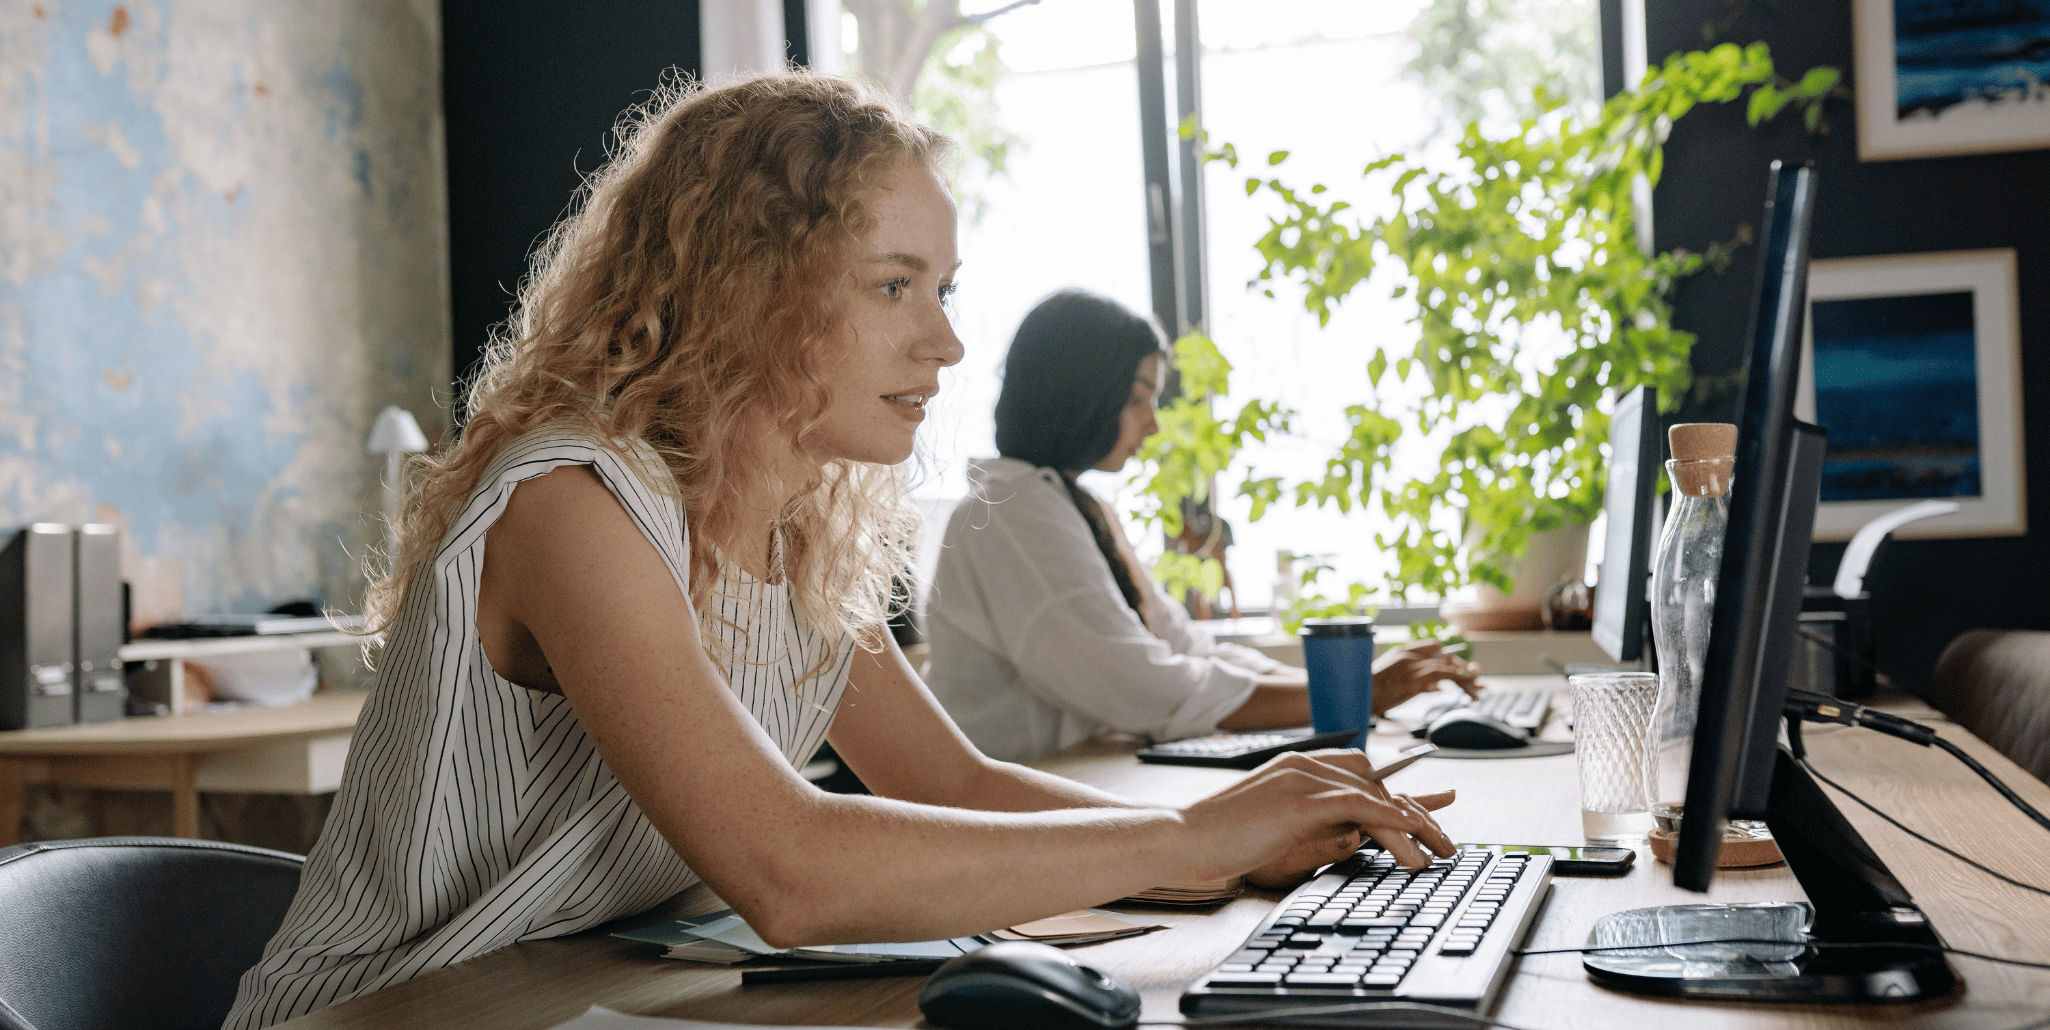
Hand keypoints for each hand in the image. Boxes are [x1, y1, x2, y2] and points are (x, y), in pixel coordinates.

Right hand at [1179, 749, 1456, 889]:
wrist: (1180, 837)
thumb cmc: (1216, 839)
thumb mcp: (1269, 824)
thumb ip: (1303, 820)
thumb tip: (1337, 836)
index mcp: (1295, 766)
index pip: (1361, 771)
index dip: (1396, 795)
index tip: (1423, 820)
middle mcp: (1303, 764)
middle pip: (1377, 782)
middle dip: (1417, 812)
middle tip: (1444, 842)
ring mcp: (1301, 779)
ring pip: (1376, 795)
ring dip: (1416, 825)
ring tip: (1440, 853)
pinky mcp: (1299, 801)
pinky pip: (1361, 807)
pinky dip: (1393, 824)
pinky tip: (1413, 845)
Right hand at [1370, 639, 1480, 713]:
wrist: (1355, 696)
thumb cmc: (1367, 692)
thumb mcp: (1391, 681)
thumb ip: (1414, 682)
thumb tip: (1436, 688)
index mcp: (1402, 653)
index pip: (1433, 646)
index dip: (1449, 657)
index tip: (1461, 667)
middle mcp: (1409, 656)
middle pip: (1444, 656)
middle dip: (1462, 667)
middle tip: (1477, 678)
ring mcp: (1411, 667)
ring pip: (1446, 666)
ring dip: (1465, 678)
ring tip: (1478, 689)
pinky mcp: (1413, 680)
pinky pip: (1442, 675)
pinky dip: (1458, 679)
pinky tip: (1468, 688)